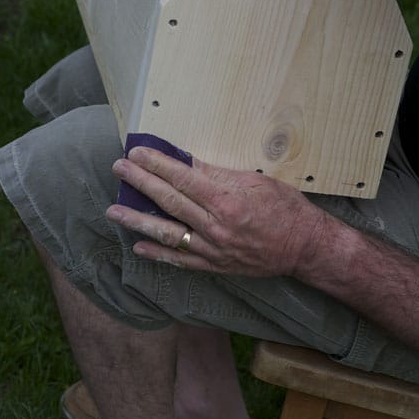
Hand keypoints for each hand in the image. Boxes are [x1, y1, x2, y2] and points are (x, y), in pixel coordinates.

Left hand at [107, 147, 332, 278]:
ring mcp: (213, 249)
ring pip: (167, 233)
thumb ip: (219, 174)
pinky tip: (138, 246)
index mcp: (227, 201)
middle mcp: (215, 227)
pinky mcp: (215, 265)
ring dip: (138, 221)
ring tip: (114, 211)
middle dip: (140, 183)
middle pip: (169, 201)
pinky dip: (158, 254)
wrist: (305, 247)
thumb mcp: (256, 182)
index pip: (182, 178)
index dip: (156, 164)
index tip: (136, 153)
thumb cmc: (286, 208)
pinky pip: (180, 260)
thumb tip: (187, 163)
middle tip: (119, 169)